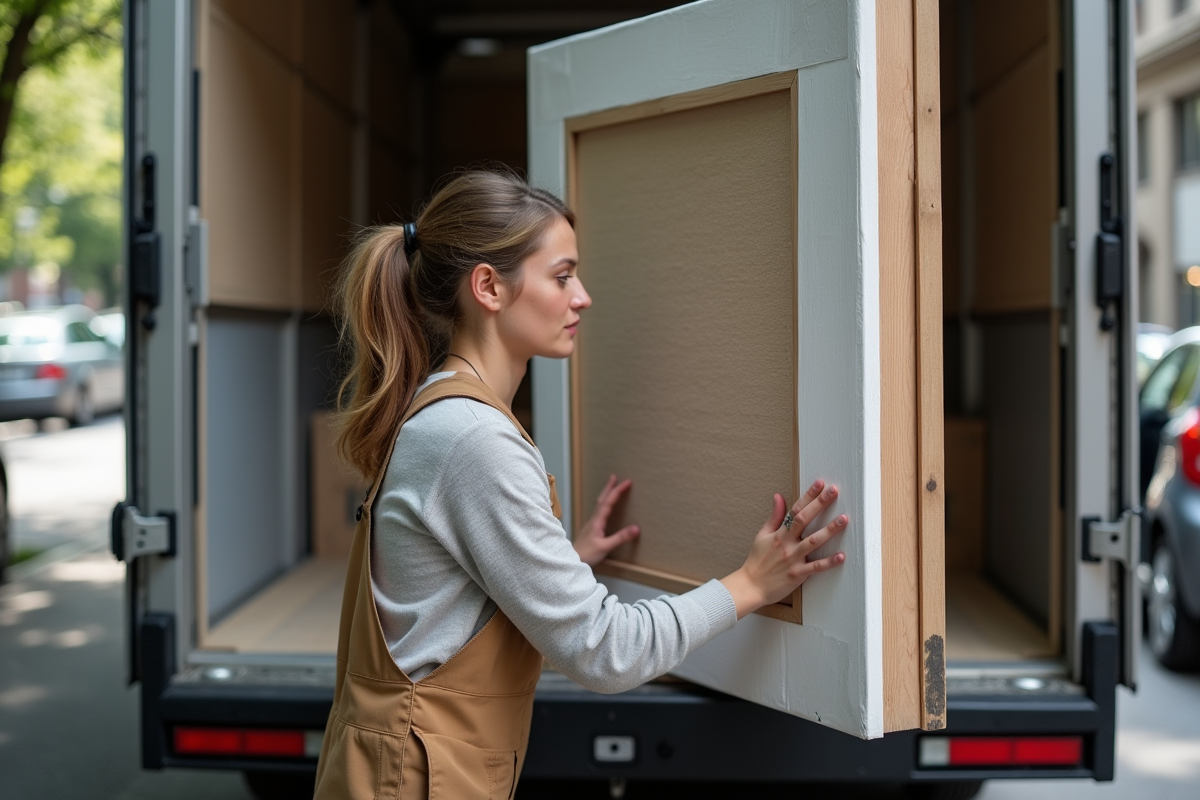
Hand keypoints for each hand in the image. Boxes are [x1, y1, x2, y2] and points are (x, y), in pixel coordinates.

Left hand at [574, 474, 639, 566]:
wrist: (570, 560)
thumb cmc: (587, 555)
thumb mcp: (605, 547)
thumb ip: (620, 538)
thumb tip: (637, 528)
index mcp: (597, 521)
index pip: (608, 502)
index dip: (617, 491)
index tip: (627, 482)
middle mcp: (593, 520)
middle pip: (601, 499)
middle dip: (609, 487)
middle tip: (614, 476)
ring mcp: (591, 524)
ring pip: (599, 504)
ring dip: (606, 494)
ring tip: (611, 487)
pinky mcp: (591, 529)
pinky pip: (599, 511)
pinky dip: (604, 504)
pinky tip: (605, 507)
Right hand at [720, 480, 848, 618]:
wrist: (750, 586)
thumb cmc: (757, 561)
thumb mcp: (762, 535)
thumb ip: (775, 516)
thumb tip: (779, 496)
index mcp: (779, 533)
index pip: (795, 509)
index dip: (808, 496)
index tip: (820, 484)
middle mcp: (786, 543)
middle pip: (805, 520)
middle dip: (820, 504)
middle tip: (833, 491)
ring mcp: (792, 559)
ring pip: (813, 542)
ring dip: (829, 530)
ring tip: (844, 519)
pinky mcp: (797, 574)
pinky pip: (815, 567)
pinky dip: (828, 562)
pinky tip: (841, 555)